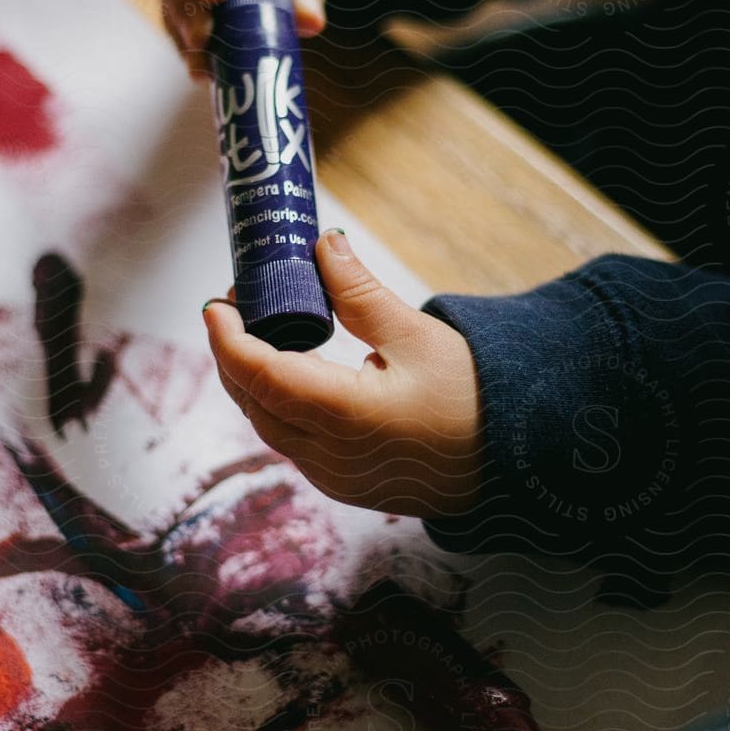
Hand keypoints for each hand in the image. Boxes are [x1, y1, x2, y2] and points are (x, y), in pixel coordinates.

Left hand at [202, 230, 482, 518]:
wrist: (512, 463)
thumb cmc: (475, 397)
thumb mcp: (416, 335)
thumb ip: (359, 293)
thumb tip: (323, 246)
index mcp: (344, 416)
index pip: (259, 375)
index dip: (227, 338)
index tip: (216, 303)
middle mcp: (328, 456)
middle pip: (253, 402)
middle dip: (233, 353)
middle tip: (238, 303)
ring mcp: (332, 478)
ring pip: (267, 426)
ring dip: (252, 381)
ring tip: (258, 331)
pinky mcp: (341, 485)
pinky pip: (290, 442)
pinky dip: (276, 404)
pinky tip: (285, 372)